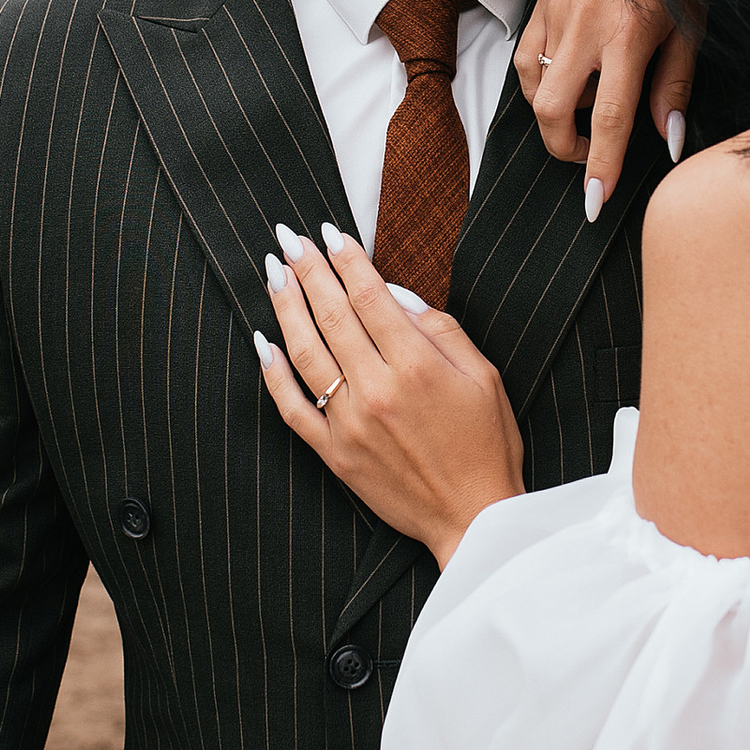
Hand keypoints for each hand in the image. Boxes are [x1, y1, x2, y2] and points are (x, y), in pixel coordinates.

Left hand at [253, 222, 522, 565]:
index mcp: (417, 366)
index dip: (345, 259)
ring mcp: (350, 423)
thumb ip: (440, 329)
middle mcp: (377, 390)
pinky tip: (262, 342)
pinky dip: (273, 374)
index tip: (328, 231)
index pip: (369, 296)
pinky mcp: (334, 453)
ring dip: (285, 307)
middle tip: (288, 237)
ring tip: (274, 272)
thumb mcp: (484, 376)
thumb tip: (394, 294)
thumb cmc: (487, 444)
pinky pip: (292, 407)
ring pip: (305, 353)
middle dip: (307, 269)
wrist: (474, 517)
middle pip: (331, 315)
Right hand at [515, 0, 693, 217]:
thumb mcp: (693, 28)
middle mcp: (584, 26)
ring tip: (585, 114)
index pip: (610, 119)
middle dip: (566, 149)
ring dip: (553, 115)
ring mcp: (556, 11)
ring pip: (532, 87)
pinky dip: (538, 81)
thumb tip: (667, 141)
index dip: (602, 166)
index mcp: (628, 36)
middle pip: (553, 111)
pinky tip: (565, 80)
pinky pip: (524, 57)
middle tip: (590, 159)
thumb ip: (675, 87)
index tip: (596, 200)